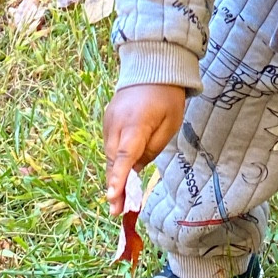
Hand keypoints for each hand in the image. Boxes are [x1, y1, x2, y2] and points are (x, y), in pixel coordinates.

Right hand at [103, 83, 186, 214]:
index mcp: (136, 124)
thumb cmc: (167, 97)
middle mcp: (117, 124)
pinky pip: (109, 144)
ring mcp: (109, 120)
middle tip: (118, 211)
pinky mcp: (108, 119)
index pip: (124, 155)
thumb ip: (153, 148)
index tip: (112, 197)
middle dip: (114, 186)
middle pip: (112, 160)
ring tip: (120, 200)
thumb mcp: (170, 124)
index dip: (119, 177)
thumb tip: (137, 168)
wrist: (151, 66)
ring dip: (113, 175)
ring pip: (109, 154)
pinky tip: (120, 174)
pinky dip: (114, 160)